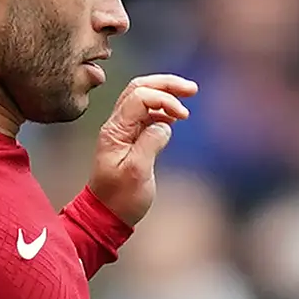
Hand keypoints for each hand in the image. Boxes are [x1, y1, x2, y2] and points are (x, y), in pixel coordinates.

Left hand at [82, 71, 199, 229]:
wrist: (107, 214)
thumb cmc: (120, 198)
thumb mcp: (136, 172)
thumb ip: (150, 143)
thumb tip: (164, 124)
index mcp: (115, 130)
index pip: (139, 97)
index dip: (164, 99)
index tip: (183, 116)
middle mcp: (117, 125)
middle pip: (140, 88)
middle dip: (166, 84)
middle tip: (191, 88)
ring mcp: (123, 130)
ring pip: (143, 97)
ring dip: (165, 93)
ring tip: (189, 96)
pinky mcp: (131, 138)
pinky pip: (146, 113)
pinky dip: (163, 109)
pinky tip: (177, 116)